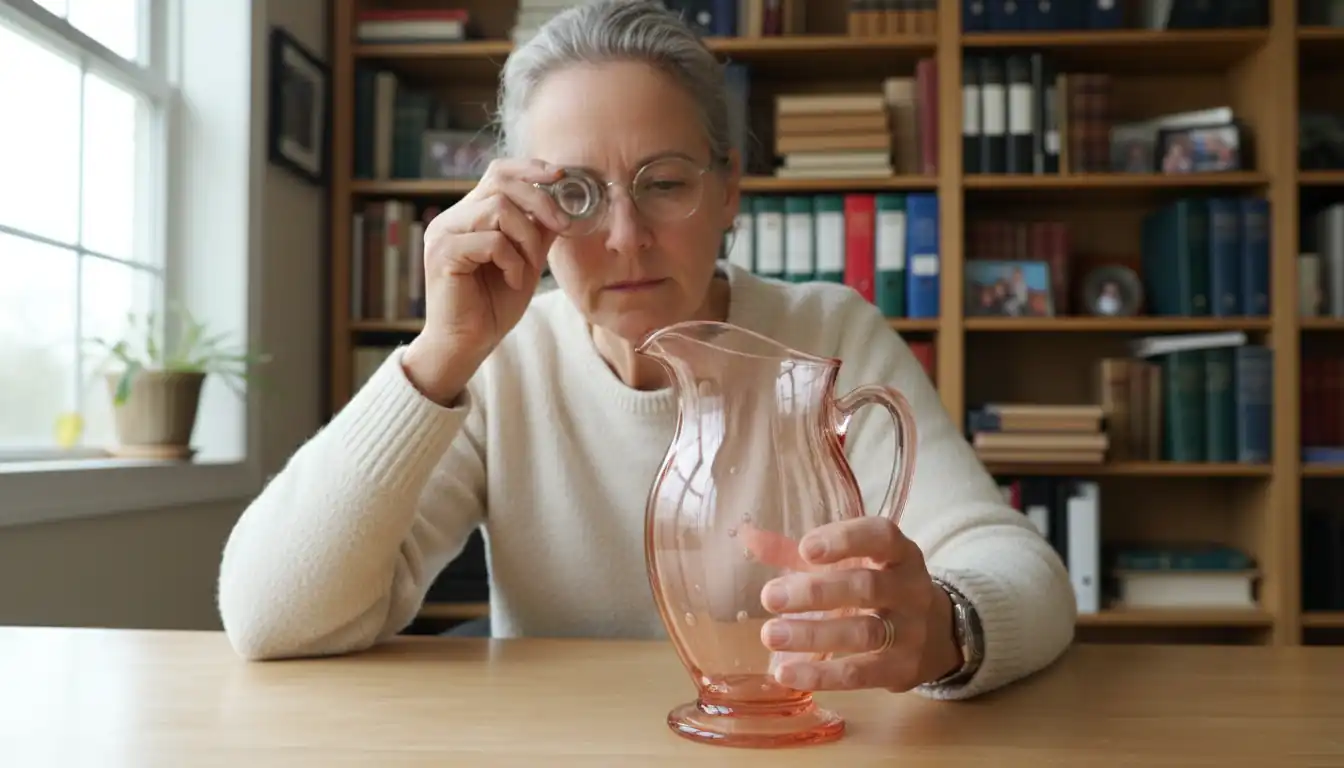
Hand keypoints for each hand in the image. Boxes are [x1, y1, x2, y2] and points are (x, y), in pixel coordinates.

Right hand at [404, 158, 569, 400]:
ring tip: (528, 267)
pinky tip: (513, 281)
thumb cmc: (493, 305)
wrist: (468, 344)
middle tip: (562, 224)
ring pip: (498, 208)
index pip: (497, 172)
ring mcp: (443, 233)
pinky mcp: (443, 253)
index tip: (561, 176)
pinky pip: (491, 240)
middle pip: (500, 182)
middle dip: (539, 200)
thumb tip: (563, 202)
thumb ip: (538, 231)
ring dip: (526, 238)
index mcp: (468, 215)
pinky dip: (512, 261)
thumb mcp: (525, 260)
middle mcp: (451, 218)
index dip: (530, 168)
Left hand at [750, 516, 962, 692]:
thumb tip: (748, 536)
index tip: (805, 549)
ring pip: (864, 632)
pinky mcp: (903, 670)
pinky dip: (822, 675)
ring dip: (813, 635)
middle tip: (770, 597)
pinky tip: (786, 673)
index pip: (880, 536)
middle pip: (866, 587)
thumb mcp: (850, 562)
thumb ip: (797, 552)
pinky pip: (861, 674)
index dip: (845, 539)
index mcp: (899, 553)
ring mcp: (911, 632)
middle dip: (816, 592)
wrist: (937, 634)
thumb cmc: (878, 587)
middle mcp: (911, 589)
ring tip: (770, 635)